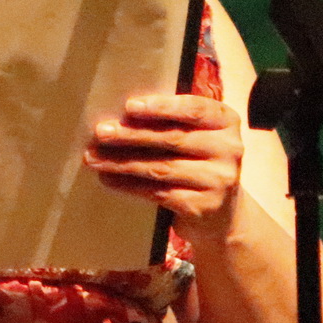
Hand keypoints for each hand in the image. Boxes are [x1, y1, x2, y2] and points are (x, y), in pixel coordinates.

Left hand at [84, 94, 242, 237]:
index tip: (130, 106)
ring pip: (161, 167)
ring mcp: (219, 180)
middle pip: (172, 138)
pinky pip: (158, 192)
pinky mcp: (203, 206)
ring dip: (122, 162)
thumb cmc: (199, 162)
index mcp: (226, 121)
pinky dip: (128, 185)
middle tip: (101, 132)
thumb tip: (119, 114)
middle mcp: (229, 149)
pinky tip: (108, 179)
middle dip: (131, 134)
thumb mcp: (197, 136)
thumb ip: (172, 121)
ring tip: (93, 157)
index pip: (194, 109)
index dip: (162, 106)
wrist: (223, 216)